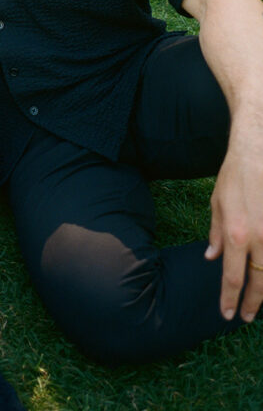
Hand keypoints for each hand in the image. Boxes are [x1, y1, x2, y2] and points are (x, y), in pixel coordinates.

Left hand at [205, 136, 262, 322]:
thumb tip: (212, 258)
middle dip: (252, 304)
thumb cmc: (233, 177)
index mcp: (236, 234)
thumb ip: (215, 234)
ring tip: (259, 301)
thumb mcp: (217, 204)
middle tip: (246, 317)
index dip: (230, 299)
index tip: (227, 314)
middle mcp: (259, 238)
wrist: (256, 152)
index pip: (233, 278)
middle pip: (258, 283)